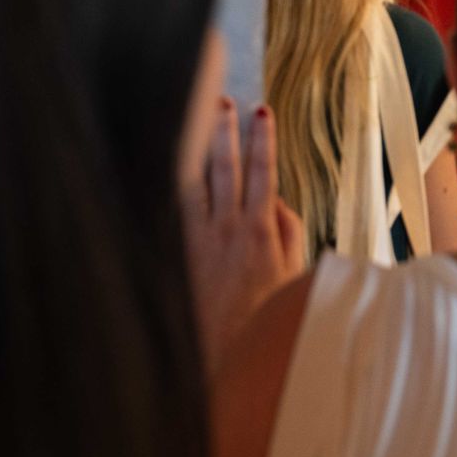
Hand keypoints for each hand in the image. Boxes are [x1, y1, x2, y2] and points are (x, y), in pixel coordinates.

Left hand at [181, 99, 304, 374]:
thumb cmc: (263, 316)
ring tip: (196, 119)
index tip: (263, 113)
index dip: (264, 140)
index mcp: (260, 231)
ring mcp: (198, 239)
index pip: (265, 172)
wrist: (223, 355)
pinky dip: (171, 183)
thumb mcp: (292, 274)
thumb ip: (289, 232)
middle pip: (226, 167)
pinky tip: (165, 163)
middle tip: (224, 102)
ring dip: (198, 148)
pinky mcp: (176, 251)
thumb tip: (278, 201)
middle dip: (226, 132)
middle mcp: (227, 228)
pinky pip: (172, 208)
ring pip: (196, 181)